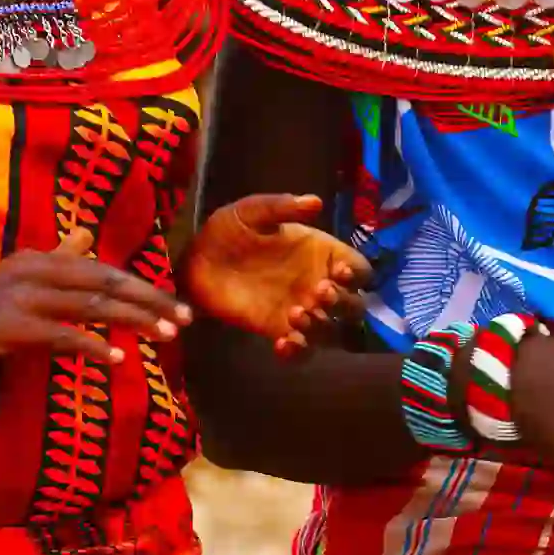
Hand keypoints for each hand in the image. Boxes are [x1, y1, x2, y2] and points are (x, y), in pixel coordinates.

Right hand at [0, 229, 189, 385]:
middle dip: (150, 301)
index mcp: (39, 259)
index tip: (177, 306)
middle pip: (106, 282)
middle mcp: (32, 270)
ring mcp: (17, 297)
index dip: (144, 288)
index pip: (104, 271)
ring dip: (133, 321)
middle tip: (186, 319)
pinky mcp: (5, 328)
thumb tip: (86, 236)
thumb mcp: (15, 282)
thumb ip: (54, 260)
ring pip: (90, 306)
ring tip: (165, 336)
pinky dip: (90, 347)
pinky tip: (115, 360)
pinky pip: (59, 335)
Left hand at [182, 193, 372, 358]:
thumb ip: (281, 206)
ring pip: (332, 332)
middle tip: (318, 293)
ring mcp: (300, 310)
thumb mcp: (250, 211)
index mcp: (320, 253)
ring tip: (295, 314)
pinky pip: (301, 351)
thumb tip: (315, 202)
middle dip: (344, 303)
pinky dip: (299, 352)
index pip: (359, 268)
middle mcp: (317, 284)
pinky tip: (282, 342)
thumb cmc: (227, 231)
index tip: (341, 272)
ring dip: (322, 327)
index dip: (358, 273)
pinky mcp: (277, 331)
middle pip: (354, 306)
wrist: (194, 262)